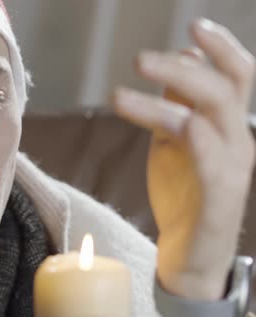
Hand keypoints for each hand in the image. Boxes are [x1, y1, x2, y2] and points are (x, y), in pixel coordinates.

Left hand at [113, 18, 254, 300]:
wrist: (190, 251)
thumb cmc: (183, 190)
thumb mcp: (174, 139)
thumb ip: (176, 103)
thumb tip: (176, 62)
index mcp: (226, 124)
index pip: (235, 75)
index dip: (220, 48)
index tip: (193, 25)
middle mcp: (236, 141)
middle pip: (224, 88)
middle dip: (184, 69)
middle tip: (139, 60)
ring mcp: (232, 171)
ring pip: (213, 120)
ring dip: (169, 101)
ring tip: (118, 96)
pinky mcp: (219, 201)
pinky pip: (217, 165)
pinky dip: (200, 140)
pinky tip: (180, 126)